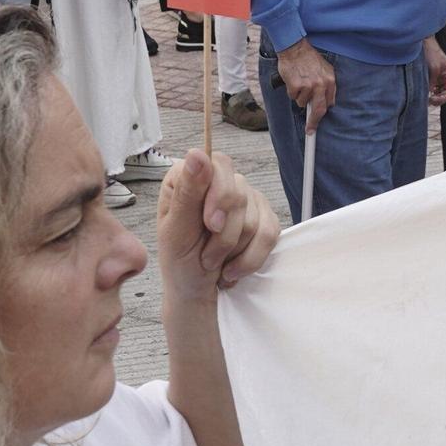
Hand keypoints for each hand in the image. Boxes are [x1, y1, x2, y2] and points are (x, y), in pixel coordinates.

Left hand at [157, 148, 280, 301]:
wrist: (198, 291)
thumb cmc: (179, 261)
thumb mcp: (176, 231)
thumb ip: (187, 193)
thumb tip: (197, 154)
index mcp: (189, 177)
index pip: (216, 164)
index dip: (219, 194)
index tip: (211, 225)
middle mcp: (218, 181)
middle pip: (239, 192)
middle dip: (224, 234)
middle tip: (206, 256)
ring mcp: (244, 198)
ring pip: (255, 218)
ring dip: (233, 251)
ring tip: (214, 263)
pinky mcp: (264, 218)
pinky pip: (270, 234)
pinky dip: (251, 258)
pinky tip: (233, 268)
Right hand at [277, 39, 336, 130]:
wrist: (295, 47)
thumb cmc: (308, 58)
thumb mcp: (324, 69)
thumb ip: (326, 85)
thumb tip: (325, 103)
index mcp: (330, 80)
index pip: (329, 104)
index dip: (322, 114)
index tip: (318, 123)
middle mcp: (321, 84)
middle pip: (319, 110)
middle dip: (314, 122)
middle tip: (310, 131)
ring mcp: (309, 86)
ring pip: (302, 102)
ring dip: (299, 96)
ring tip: (299, 82)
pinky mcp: (296, 86)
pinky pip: (293, 97)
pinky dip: (291, 91)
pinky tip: (293, 80)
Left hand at [424, 37, 445, 105]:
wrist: (422, 43)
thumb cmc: (430, 52)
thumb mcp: (433, 68)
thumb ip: (432, 82)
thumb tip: (429, 93)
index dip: (443, 98)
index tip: (433, 99)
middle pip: (445, 93)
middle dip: (438, 98)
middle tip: (428, 101)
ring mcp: (440, 77)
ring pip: (438, 91)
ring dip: (433, 95)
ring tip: (425, 99)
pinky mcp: (432, 76)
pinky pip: (432, 87)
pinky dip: (429, 91)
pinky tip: (424, 93)